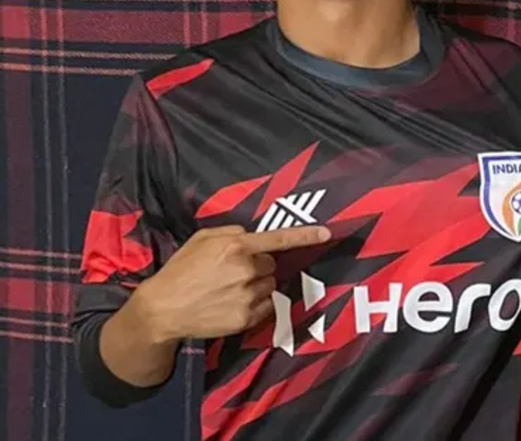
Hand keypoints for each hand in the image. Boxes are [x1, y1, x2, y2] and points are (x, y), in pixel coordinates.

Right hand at [133, 224, 330, 341]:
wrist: (162, 309)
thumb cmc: (180, 269)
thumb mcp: (202, 238)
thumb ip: (231, 233)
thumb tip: (251, 236)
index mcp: (237, 246)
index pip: (279, 239)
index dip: (305, 235)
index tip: (327, 232)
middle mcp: (247, 270)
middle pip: (272, 264)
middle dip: (258, 265)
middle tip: (232, 272)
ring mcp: (248, 296)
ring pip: (270, 285)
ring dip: (257, 285)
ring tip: (229, 289)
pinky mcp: (246, 318)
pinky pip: (266, 306)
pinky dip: (256, 304)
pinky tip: (232, 303)